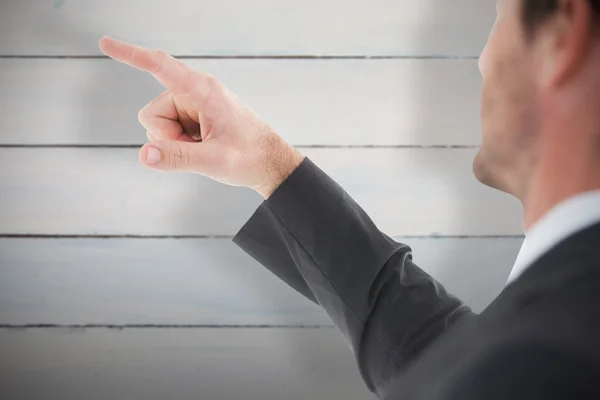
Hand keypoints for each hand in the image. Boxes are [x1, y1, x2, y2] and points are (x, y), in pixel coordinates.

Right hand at [98, 36, 304, 197]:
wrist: (270, 162)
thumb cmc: (249, 157)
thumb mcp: (214, 161)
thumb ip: (179, 158)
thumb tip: (144, 154)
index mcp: (202, 90)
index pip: (160, 66)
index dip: (131, 55)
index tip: (105, 43)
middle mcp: (194, 92)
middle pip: (152, 113)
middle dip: (166, 137)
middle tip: (199, 149)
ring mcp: (192, 104)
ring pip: (157, 124)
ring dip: (175, 142)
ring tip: (204, 148)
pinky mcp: (193, 116)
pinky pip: (168, 130)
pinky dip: (180, 143)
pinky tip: (203, 147)